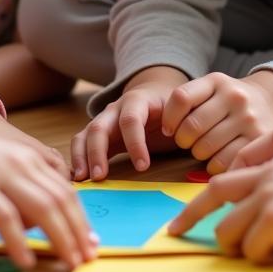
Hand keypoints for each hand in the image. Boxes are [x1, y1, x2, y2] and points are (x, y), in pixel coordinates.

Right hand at [0, 113, 95, 269]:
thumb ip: (17, 187)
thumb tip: (35, 222)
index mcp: (26, 158)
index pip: (64, 190)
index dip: (80, 218)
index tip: (89, 241)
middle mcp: (20, 164)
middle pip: (61, 200)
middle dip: (78, 232)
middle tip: (88, 258)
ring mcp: (0, 176)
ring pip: (43, 210)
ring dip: (61, 239)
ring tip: (69, 262)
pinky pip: (7, 220)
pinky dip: (20, 244)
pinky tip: (26, 261)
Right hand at [71, 67, 186, 179]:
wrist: (156, 92)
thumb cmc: (172, 108)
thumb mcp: (181, 111)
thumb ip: (185, 124)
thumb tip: (196, 144)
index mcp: (138, 100)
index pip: (131, 120)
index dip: (135, 143)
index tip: (143, 167)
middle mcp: (115, 109)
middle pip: (99, 127)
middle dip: (97, 152)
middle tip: (99, 177)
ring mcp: (103, 120)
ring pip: (85, 134)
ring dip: (81, 157)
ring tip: (82, 179)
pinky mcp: (98, 134)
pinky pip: (81, 143)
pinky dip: (77, 159)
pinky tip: (76, 178)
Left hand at [161, 69, 272, 173]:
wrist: (271, 102)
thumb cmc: (229, 102)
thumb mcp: (211, 89)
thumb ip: (188, 101)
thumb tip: (166, 130)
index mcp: (217, 81)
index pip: (181, 98)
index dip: (169, 118)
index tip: (169, 129)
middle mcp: (234, 96)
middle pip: (190, 127)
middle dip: (183, 140)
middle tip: (187, 142)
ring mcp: (249, 118)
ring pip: (204, 147)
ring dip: (198, 154)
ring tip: (205, 148)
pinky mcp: (258, 141)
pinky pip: (221, 162)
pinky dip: (213, 166)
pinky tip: (218, 158)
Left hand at [167, 156, 272, 262]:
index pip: (226, 181)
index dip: (201, 200)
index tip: (183, 217)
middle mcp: (264, 178)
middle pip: (214, 197)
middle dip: (191, 217)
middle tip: (175, 234)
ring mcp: (267, 197)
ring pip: (228, 230)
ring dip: (235, 248)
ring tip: (256, 255)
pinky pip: (252, 248)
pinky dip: (261, 258)